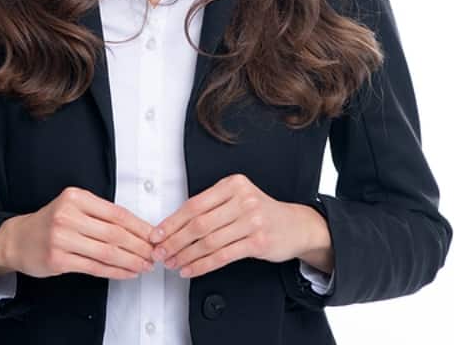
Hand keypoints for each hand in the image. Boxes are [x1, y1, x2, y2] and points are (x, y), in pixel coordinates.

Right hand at [0, 186, 158, 280]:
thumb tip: (139, 229)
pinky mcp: (57, 260)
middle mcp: (68, 215)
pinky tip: (127, 273)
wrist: (18, 239)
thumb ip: (101, 214)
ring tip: (144, 266)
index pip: (117, 213)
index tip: (154, 237)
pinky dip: (115, 271)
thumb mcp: (73, 207)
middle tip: (154, 255)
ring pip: (107, 252)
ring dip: (131, 261)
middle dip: (139, 246)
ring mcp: (61, 238)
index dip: (140, 227)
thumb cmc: (51, 223)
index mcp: (76, 198)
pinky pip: (94, 267)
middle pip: (114, 233)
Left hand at [149, 173, 312, 278]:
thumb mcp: (238, 198)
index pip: (194, 204)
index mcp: (233, 184)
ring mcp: (252, 221)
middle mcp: (243, 200)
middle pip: (199, 224)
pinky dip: (202, 265)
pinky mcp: (258, 242)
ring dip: (186, 256)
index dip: (172, 222)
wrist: (296, 225)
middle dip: (175, 241)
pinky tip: (191, 270)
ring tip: (173, 263)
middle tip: (161, 252)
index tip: (157, 234)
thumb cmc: (261, 212)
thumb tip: (173, 225)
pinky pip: (222, 256)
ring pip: (209, 242)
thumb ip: (211, 206)